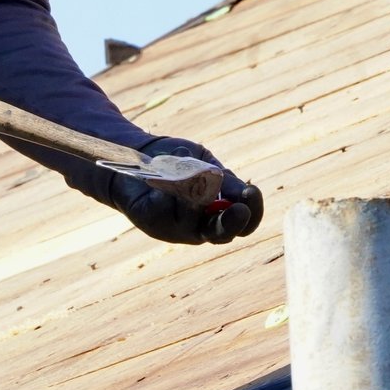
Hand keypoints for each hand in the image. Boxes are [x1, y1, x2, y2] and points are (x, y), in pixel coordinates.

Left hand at [77, 134, 263, 244]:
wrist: (137, 154)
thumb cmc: (177, 162)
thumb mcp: (208, 167)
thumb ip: (226, 182)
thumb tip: (246, 195)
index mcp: (217, 217)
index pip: (243, 226)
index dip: (252, 214)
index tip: (251, 192)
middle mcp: (198, 229)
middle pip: (221, 235)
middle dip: (232, 222)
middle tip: (239, 209)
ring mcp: (173, 228)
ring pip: (193, 215)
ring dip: (192, 181)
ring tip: (181, 155)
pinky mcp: (150, 220)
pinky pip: (167, 203)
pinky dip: (169, 178)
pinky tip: (163, 164)